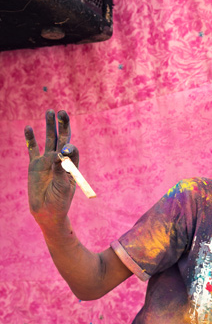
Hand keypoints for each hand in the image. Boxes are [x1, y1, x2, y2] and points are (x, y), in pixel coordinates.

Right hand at [25, 110, 78, 226]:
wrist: (47, 211)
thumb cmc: (59, 201)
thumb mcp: (63, 186)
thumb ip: (60, 170)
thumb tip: (57, 154)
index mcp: (71, 166)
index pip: (71, 150)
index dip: (69, 147)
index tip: (63, 151)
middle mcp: (60, 160)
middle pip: (62, 139)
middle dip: (62, 126)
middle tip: (62, 112)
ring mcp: (47, 161)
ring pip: (49, 140)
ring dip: (49, 126)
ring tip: (50, 112)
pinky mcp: (35, 165)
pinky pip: (32, 149)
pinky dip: (30, 139)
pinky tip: (28, 128)